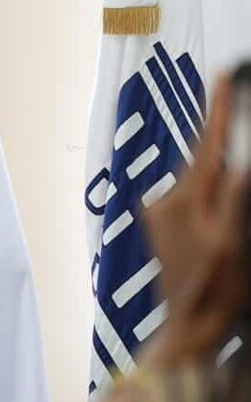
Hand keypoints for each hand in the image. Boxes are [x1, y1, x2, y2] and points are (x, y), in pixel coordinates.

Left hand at [141, 75, 248, 369]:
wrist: (187, 326)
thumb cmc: (217, 288)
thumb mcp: (234, 244)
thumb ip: (236, 202)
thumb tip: (241, 165)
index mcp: (188, 199)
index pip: (209, 145)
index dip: (218, 109)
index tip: (221, 75)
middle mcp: (167, 199)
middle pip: (201, 155)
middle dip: (216, 126)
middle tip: (227, 87)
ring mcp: (161, 213)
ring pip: (196, 175)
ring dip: (214, 159)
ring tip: (230, 130)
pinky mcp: (161, 226)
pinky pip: (191, 194)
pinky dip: (208, 184)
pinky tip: (220, 185)